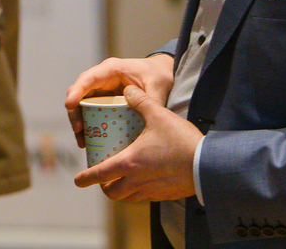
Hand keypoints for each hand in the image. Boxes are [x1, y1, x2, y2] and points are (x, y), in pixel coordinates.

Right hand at [65, 53, 174, 147]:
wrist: (160, 74)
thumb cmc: (157, 74)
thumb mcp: (157, 86)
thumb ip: (151, 100)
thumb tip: (143, 116)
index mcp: (111, 70)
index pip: (88, 78)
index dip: (77, 91)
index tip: (69, 105)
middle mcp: (102, 79)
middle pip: (79, 93)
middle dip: (75, 112)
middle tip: (78, 130)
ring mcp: (101, 91)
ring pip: (81, 105)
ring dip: (78, 122)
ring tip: (82, 142)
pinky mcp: (103, 102)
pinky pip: (89, 112)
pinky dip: (87, 126)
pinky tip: (88, 141)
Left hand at [73, 85, 203, 201]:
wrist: (207, 164)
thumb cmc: (180, 140)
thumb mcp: (158, 115)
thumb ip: (140, 101)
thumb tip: (128, 90)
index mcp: (129, 162)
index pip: (100, 174)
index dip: (86, 178)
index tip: (78, 180)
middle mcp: (136, 180)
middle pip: (112, 192)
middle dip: (104, 187)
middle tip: (103, 179)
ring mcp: (151, 191)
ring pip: (128, 197)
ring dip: (122, 190)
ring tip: (123, 179)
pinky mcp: (165, 195)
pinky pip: (146, 197)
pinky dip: (140, 191)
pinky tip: (146, 179)